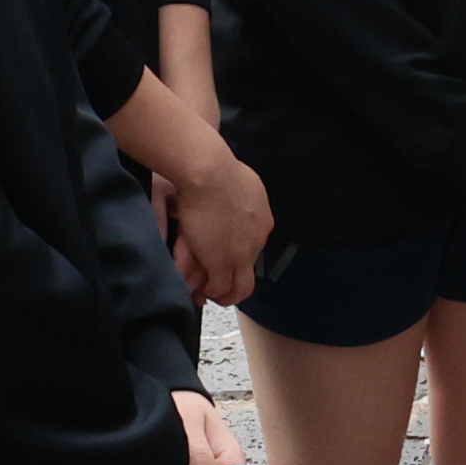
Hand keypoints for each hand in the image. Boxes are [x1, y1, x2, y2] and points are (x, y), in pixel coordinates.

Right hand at [157, 147, 270, 305]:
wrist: (209, 172)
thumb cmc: (217, 167)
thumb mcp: (244, 182)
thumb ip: (245, 196)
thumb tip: (244, 198)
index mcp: (263, 220)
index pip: (255, 246)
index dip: (239, 255)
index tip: (228, 258)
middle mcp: (257, 240)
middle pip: (250, 270)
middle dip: (236, 281)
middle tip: (224, 289)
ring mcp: (241, 254)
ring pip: (240, 286)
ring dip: (225, 293)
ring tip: (212, 296)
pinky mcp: (222, 263)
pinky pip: (220, 287)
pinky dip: (211, 292)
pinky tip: (202, 293)